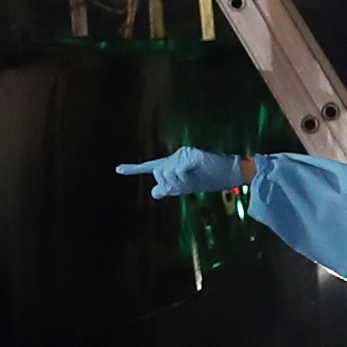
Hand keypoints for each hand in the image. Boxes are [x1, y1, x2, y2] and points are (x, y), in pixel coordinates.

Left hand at [115, 148, 245, 199]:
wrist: (228, 173)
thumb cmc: (208, 179)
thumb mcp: (186, 187)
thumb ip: (169, 188)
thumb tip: (154, 192)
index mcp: (171, 165)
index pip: (150, 167)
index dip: (133, 169)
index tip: (117, 170)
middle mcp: (174, 157)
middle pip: (159, 175)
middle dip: (171, 184)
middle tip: (187, 182)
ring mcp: (182, 154)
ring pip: (168, 174)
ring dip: (180, 182)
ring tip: (194, 176)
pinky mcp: (191, 154)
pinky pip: (179, 170)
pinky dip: (186, 176)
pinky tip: (196, 171)